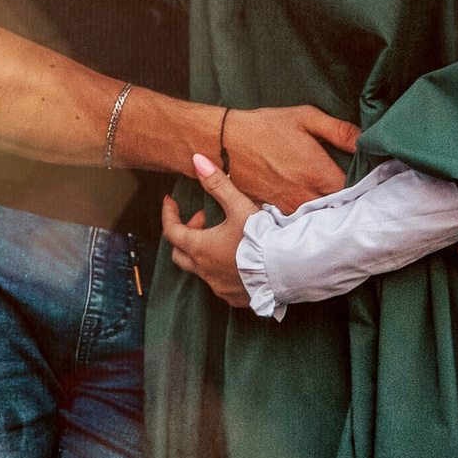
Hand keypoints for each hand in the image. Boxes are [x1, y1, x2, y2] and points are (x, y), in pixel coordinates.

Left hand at [161, 153, 258, 308]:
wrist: (289, 269)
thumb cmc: (262, 237)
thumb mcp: (239, 206)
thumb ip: (217, 184)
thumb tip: (197, 160)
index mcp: (200, 248)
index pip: (171, 231)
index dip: (168, 213)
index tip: (170, 201)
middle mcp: (205, 271)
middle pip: (180, 253)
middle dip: (187, 233)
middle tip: (203, 219)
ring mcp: (219, 287)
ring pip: (200, 270)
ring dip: (204, 252)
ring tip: (222, 237)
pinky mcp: (234, 297)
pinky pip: (219, 283)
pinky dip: (220, 269)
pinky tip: (236, 260)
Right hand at [222, 105, 359, 211]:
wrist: (223, 141)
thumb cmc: (266, 127)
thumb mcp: (305, 117)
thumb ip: (339, 130)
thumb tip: (367, 140)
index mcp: (319, 174)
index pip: (354, 195)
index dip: (364, 194)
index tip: (369, 189)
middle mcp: (305, 195)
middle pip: (336, 213)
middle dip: (347, 209)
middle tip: (356, 205)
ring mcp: (288, 207)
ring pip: (315, 222)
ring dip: (325, 218)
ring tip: (335, 213)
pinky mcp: (271, 213)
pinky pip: (293, 224)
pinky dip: (301, 224)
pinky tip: (308, 219)